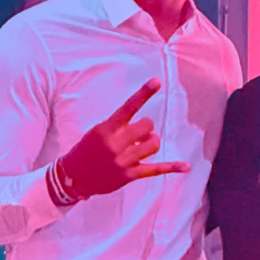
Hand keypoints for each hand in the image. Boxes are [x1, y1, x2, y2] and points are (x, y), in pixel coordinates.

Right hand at [60, 79, 189, 197]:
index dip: (144, 93)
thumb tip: (145, 129)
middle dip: (146, 129)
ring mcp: (124, 160)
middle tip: (137, 135)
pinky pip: (156, 169)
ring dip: (150, 143)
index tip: (157, 81)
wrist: (74, 177)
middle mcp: (117, 143)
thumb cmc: (86, 151)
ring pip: (153, 144)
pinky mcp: (130, 175)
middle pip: (148, 126)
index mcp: (107, 129)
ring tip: (140, 148)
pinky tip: (186, 166)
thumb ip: (119, 127)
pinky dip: (172, 167)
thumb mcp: (97, 132)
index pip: (129, 107)